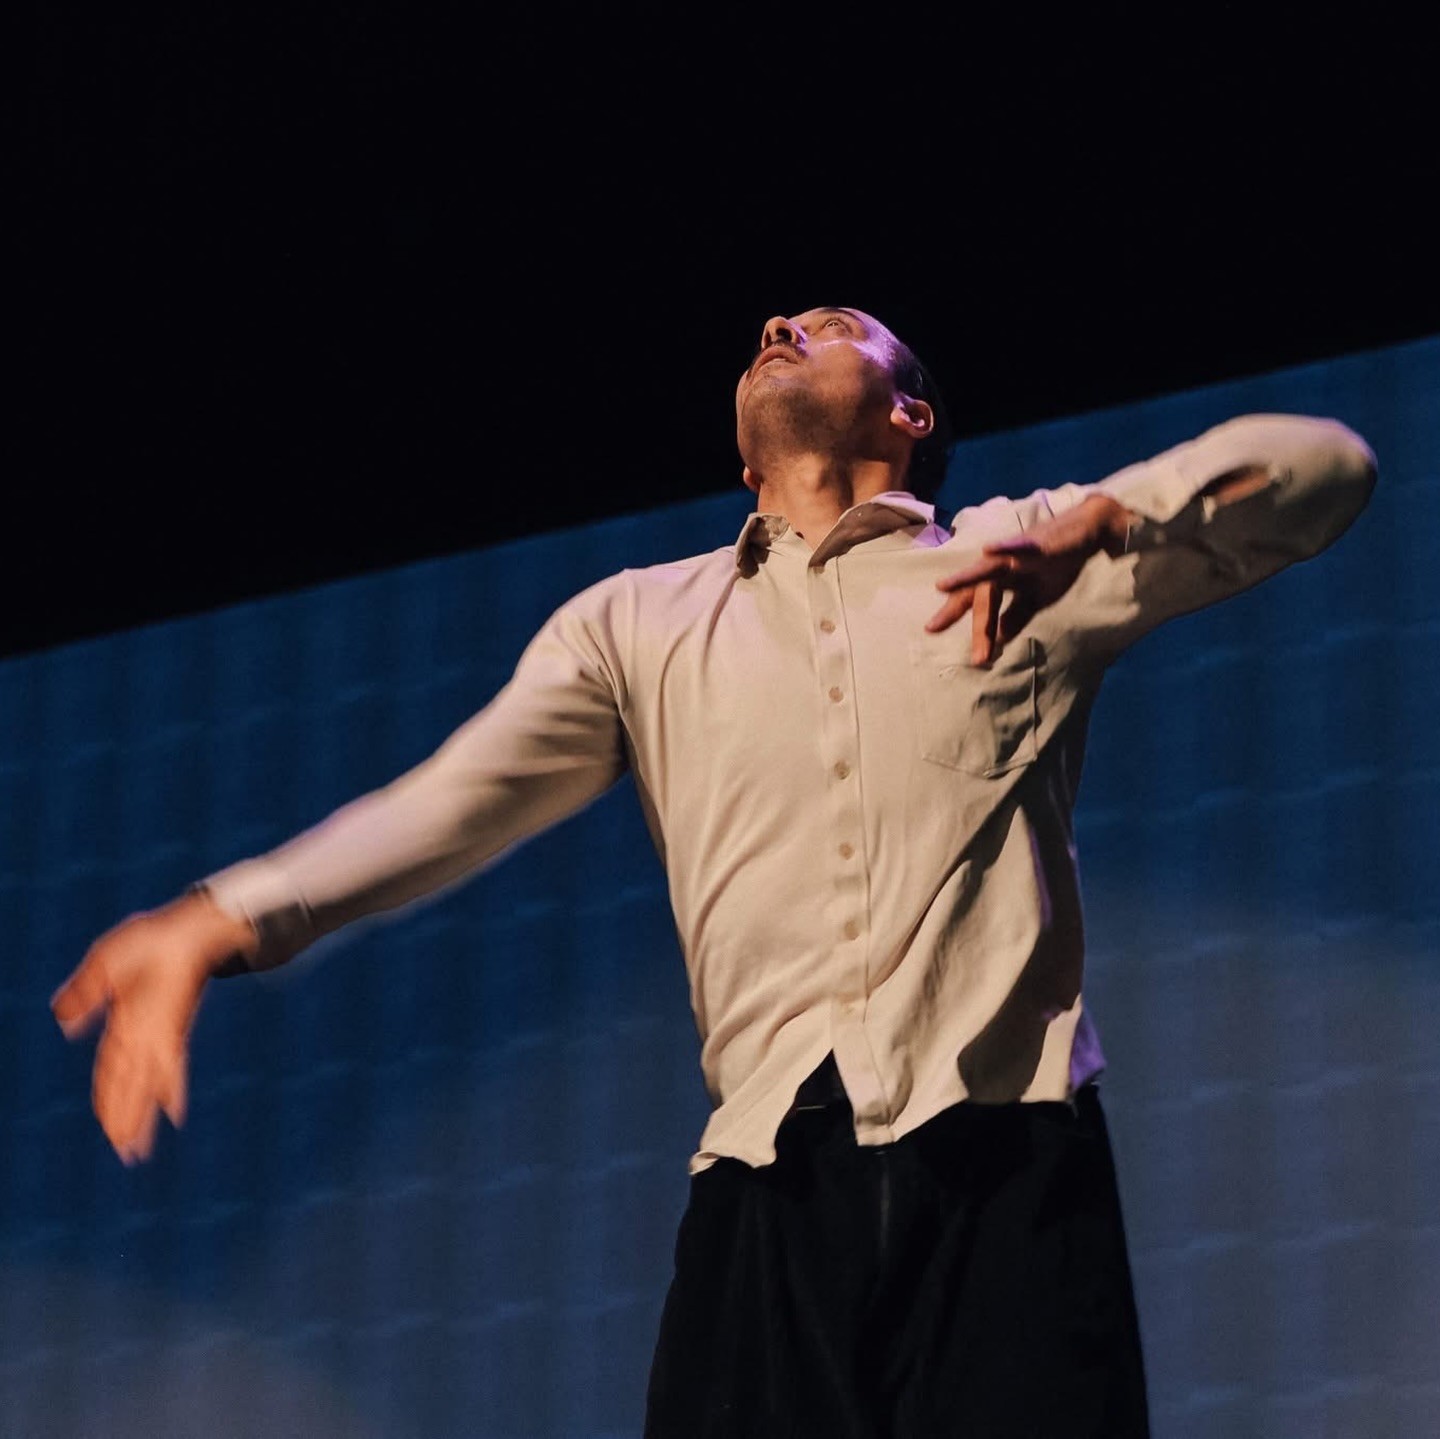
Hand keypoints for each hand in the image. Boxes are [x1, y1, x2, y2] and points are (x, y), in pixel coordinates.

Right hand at [50, 892, 257, 1163]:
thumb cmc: (147, 941)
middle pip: (127, 1086)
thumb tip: (64, 1023)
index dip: (107, 1097)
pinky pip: (171, 1064)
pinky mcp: (174, 1027)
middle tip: (125, 1154)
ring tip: (135, 1148)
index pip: (111, 1069)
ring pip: (144, 1085)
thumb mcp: (103, 966)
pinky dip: (172, 1089)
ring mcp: (158, 1033)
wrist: (184, 928)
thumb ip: (85, 994)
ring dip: (139, 1116)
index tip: (105, 1123)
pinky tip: (175, 1114)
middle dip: (124, 1119)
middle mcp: (142, 1035)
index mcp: (124, 1023)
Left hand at [926, 495, 1131, 663]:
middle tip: (940, 632)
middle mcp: (1002, 566)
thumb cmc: (1056, 564)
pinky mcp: (1037, 543)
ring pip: (988, 567)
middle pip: (979, 592)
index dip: (957, 616)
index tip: (936, 633)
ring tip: (943, 586)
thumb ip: (1017, 616)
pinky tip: (988, 548)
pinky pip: (1018, 545)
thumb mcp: (1037, 598)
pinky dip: (1004, 547)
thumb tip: (1000, 638)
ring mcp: (1016, 553)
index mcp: (1001, 580)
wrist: (1085, 533)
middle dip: (963, 614)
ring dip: (966, 576)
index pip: (975, 602)